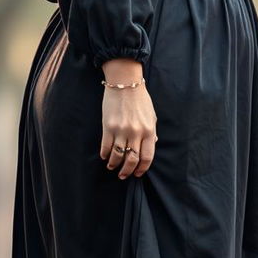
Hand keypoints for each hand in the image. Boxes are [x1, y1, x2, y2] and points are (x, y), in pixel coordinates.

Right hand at [99, 59, 157, 178]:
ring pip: (118, 156)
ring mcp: (121, 130)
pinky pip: (106, 146)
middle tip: (123, 175)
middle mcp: (136, 133)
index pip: (147, 157)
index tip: (137, 174)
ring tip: (112, 167)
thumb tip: (152, 145)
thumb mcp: (151, 115)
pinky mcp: (108, 126)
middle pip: (132, 160)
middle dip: (127, 171)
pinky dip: (105, 154)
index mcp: (149, 131)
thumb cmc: (140, 98)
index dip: (142, 169)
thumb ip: (152, 132)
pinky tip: (105, 157)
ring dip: (115, 165)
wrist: (124, 82)